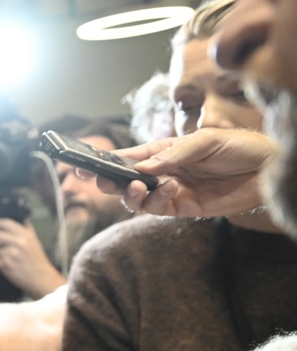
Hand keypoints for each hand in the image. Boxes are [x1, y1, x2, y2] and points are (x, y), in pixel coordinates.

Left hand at [0, 219, 64, 297]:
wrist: (41, 277)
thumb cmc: (37, 259)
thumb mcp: (34, 241)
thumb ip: (26, 229)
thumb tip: (20, 218)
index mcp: (25, 235)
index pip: (5, 223)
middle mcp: (18, 242)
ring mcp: (12, 254)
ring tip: (6, 258)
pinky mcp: (6, 265)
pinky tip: (7, 265)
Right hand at [88, 128, 273, 217]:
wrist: (268, 170)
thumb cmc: (239, 147)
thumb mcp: (206, 141)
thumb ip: (173, 155)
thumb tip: (142, 169)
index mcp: (162, 151)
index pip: (126, 156)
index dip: (102, 160)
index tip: (81, 164)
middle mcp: (162, 172)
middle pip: (123, 180)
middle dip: (107, 181)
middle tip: (100, 182)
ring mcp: (170, 191)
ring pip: (136, 198)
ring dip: (130, 194)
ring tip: (136, 187)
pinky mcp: (183, 208)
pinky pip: (158, 209)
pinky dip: (157, 201)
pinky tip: (169, 190)